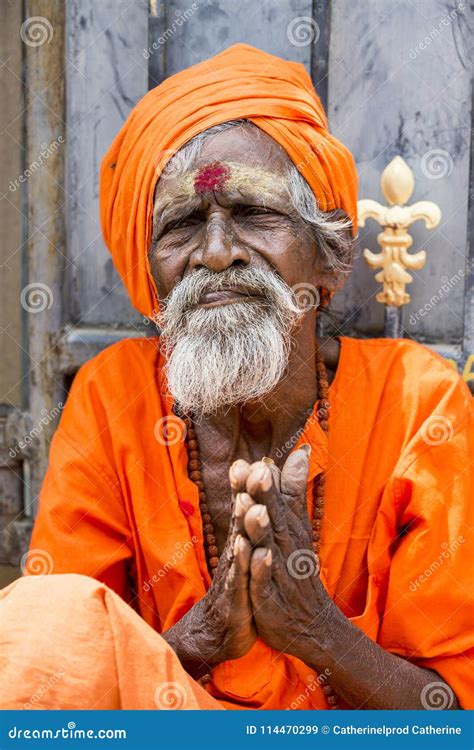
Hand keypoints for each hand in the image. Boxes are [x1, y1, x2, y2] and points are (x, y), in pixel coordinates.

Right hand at [162, 460, 256, 676]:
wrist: (220, 629)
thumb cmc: (238, 582)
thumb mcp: (247, 547)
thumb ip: (253, 514)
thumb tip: (260, 485)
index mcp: (241, 537)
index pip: (243, 505)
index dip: (246, 482)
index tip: (251, 457)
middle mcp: (235, 550)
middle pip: (241, 518)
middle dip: (247, 492)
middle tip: (255, 467)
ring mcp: (235, 573)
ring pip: (241, 545)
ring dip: (246, 524)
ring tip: (252, 504)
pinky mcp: (238, 597)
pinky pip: (244, 580)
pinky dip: (250, 566)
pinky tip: (255, 553)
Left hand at [241, 449, 334, 663]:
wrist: (311, 624)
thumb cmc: (298, 570)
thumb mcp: (297, 527)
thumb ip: (293, 491)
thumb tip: (299, 452)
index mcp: (289, 529)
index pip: (278, 501)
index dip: (267, 482)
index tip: (255, 459)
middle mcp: (286, 548)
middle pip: (275, 518)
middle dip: (266, 495)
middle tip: (258, 470)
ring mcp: (278, 574)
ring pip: (268, 547)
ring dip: (260, 526)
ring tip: (250, 506)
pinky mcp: (270, 600)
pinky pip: (264, 583)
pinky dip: (261, 569)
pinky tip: (256, 554)